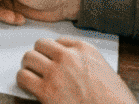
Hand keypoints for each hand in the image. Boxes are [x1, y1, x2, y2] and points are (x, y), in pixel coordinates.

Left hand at [18, 38, 132, 103]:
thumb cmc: (115, 100)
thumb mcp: (106, 71)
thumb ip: (85, 61)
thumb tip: (68, 62)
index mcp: (85, 49)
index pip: (58, 41)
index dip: (54, 53)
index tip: (54, 60)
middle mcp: (68, 57)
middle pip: (40, 45)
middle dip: (39, 56)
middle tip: (40, 68)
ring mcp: (56, 72)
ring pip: (28, 57)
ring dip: (30, 67)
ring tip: (35, 77)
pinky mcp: (46, 90)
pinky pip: (22, 77)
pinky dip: (24, 82)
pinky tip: (31, 88)